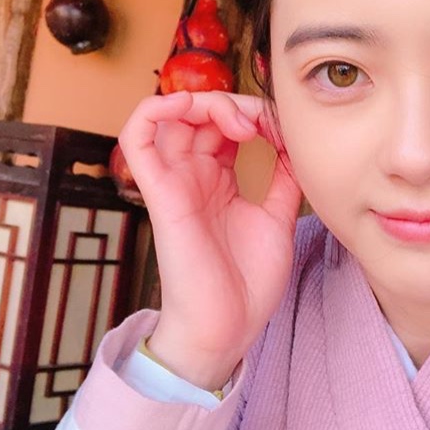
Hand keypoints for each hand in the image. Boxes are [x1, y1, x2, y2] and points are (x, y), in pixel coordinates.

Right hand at [118, 90, 301, 388]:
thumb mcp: (278, 217)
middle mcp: (195, 175)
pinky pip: (137, 140)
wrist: (228, 327)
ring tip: (235, 121)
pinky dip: (151, 111)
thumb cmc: (248, 281)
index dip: (255, 113)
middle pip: (201, 114)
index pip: (227, 125)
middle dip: (234, 105)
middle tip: (260, 125)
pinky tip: (183, 105)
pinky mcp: (160, 193)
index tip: (283, 129)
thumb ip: (282, 176)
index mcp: (221, 180)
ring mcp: (176, 182)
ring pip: (170, 117)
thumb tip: (292, 139)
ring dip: (202, 102)